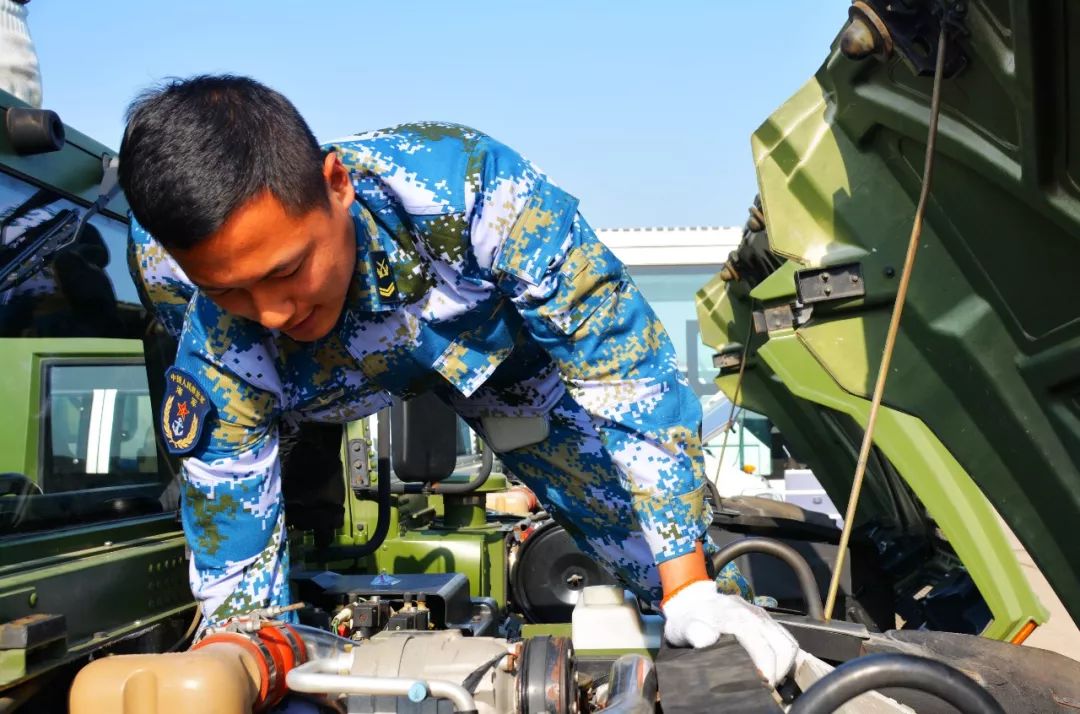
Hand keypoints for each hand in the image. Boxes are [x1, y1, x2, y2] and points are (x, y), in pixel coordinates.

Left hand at [662, 580, 797, 686]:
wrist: (690, 598)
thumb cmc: (687, 618)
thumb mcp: (683, 627)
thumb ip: (694, 633)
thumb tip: (705, 640)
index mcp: (737, 618)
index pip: (764, 648)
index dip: (768, 671)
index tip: (765, 687)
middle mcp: (754, 615)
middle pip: (783, 646)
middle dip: (781, 671)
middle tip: (768, 688)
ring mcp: (761, 615)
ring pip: (788, 641)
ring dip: (786, 663)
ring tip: (772, 679)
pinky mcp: (764, 617)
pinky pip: (785, 636)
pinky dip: (785, 654)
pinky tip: (775, 667)